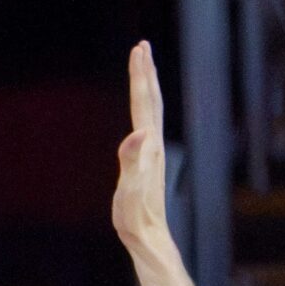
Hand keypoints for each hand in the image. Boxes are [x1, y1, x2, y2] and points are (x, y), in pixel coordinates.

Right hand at [112, 41, 176, 258]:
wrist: (148, 238)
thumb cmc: (136, 218)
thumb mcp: (130, 190)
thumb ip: (133, 161)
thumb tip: (138, 134)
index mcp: (148, 146)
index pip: (143, 103)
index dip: (140, 76)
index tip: (138, 50)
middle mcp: (153, 145)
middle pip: (150, 101)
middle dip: (145, 72)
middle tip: (141, 47)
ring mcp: (152, 153)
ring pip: (151, 111)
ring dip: (147, 88)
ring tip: (143, 71)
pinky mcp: (148, 162)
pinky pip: (146, 125)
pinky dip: (144, 109)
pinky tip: (142, 112)